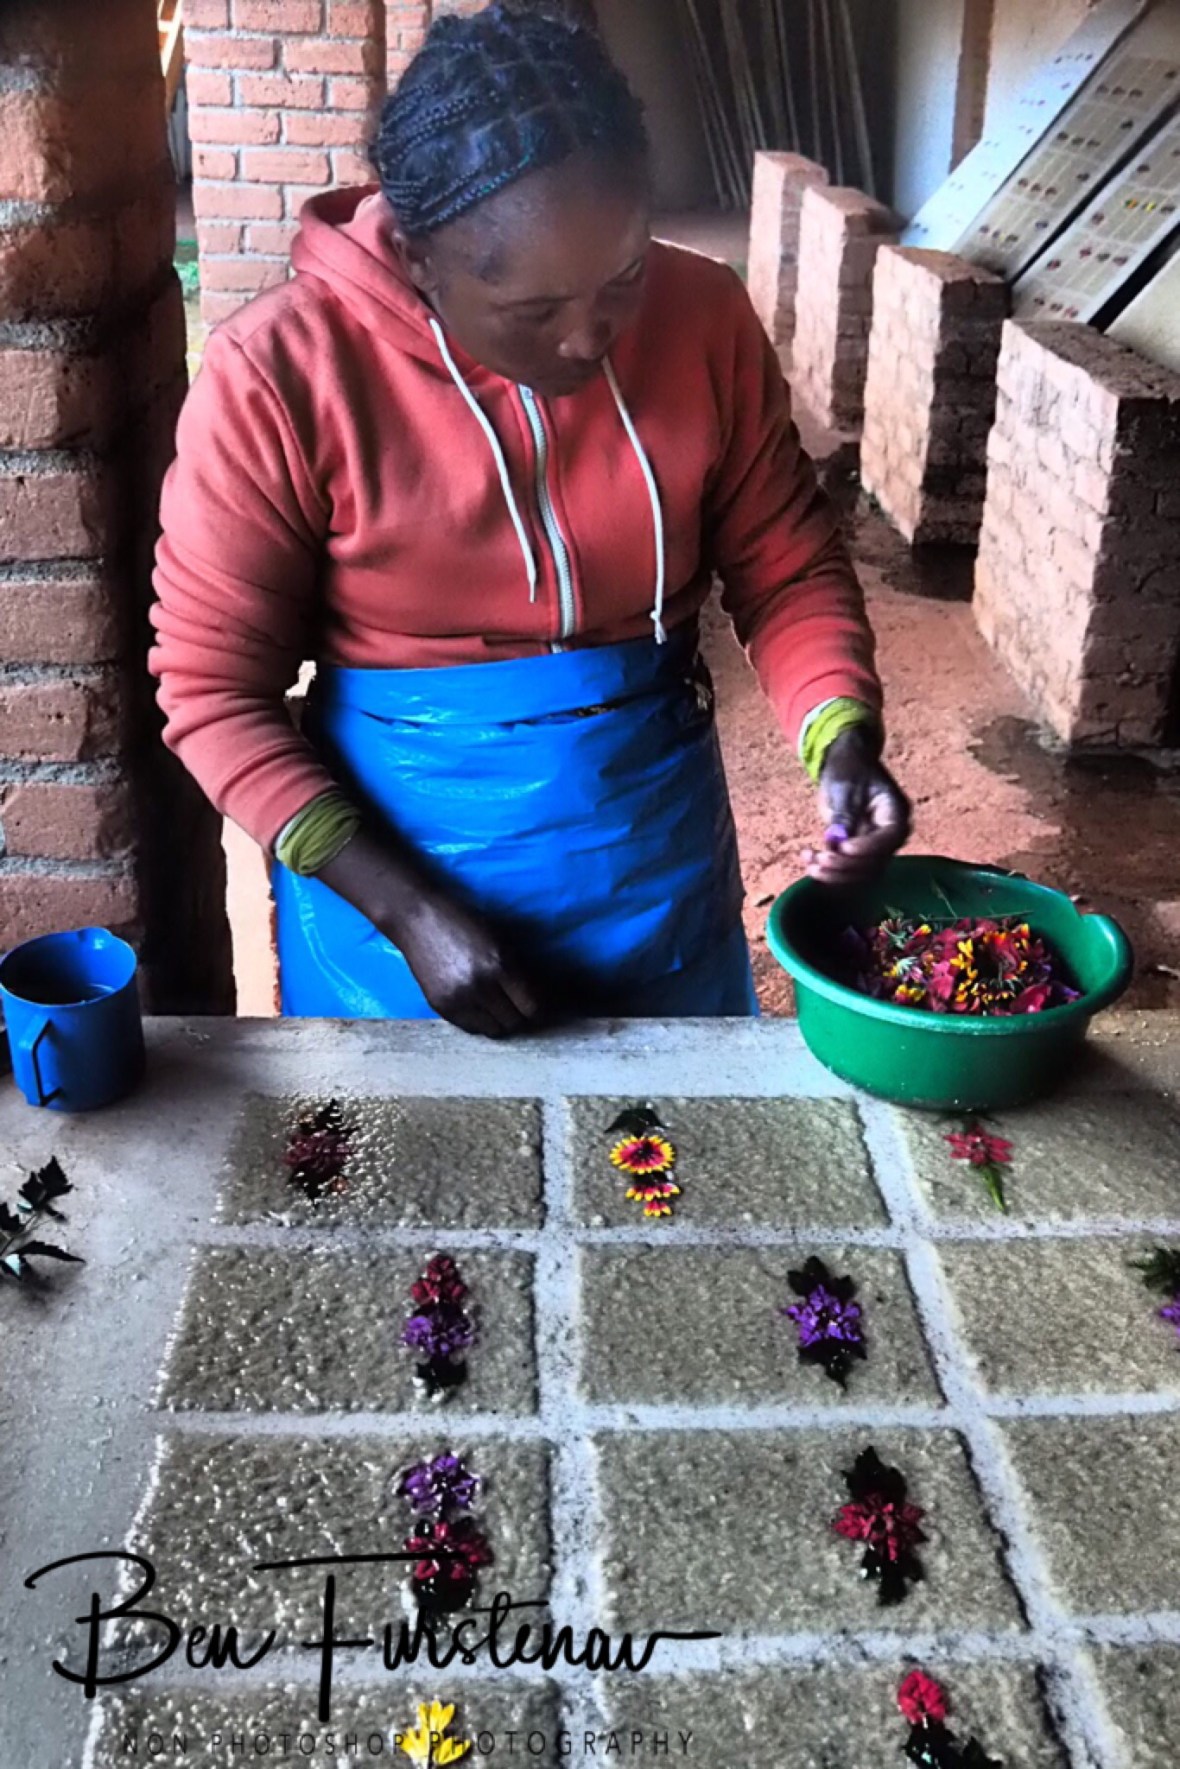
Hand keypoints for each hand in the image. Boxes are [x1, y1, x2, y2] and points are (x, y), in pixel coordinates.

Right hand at [316, 828, 543, 1036]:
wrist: (417, 917)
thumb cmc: (463, 920)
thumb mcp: (500, 938)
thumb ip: (518, 968)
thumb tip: (539, 995)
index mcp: (499, 963)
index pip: (531, 1006)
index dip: (537, 1007)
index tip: (536, 1003)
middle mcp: (480, 985)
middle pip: (514, 1022)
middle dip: (520, 1016)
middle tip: (518, 1006)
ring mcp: (458, 998)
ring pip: (493, 1030)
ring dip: (500, 1022)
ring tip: (499, 1008)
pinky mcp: (440, 1006)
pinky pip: (470, 1028)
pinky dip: (480, 1022)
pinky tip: (480, 1008)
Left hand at [802, 725, 910, 886]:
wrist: (846, 765)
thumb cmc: (849, 769)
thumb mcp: (845, 786)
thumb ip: (844, 814)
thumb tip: (837, 842)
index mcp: (896, 812)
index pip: (889, 837)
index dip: (866, 847)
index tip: (842, 846)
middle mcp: (891, 835)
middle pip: (876, 862)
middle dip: (846, 865)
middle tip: (820, 860)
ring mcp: (876, 847)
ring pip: (862, 874)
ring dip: (835, 875)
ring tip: (811, 864)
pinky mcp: (860, 854)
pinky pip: (849, 871)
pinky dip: (829, 872)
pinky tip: (809, 863)